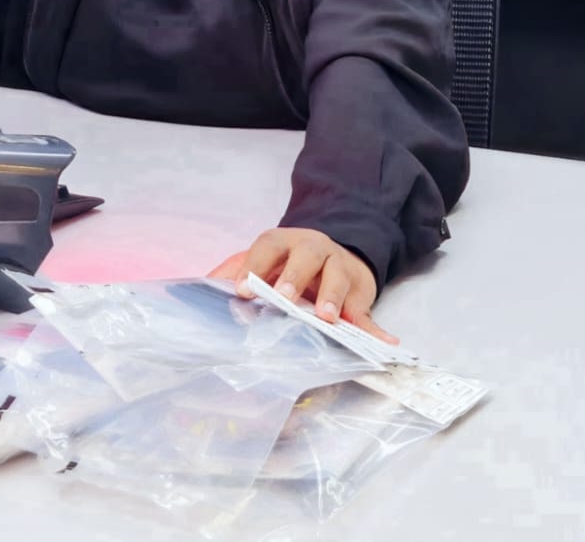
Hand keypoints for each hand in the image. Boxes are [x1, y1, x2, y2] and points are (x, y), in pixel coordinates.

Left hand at [209, 228, 396, 344]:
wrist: (334, 255)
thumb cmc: (288, 266)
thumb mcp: (260, 264)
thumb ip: (231, 274)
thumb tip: (200, 288)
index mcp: (284, 243)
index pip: (268, 246)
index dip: (253, 266)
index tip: (241, 290)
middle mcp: (314, 249)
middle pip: (307, 255)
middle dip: (295, 277)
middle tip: (284, 299)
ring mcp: (340, 268)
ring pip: (339, 276)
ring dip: (333, 296)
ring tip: (328, 317)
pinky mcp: (359, 293)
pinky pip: (366, 312)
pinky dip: (374, 329)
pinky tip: (385, 341)